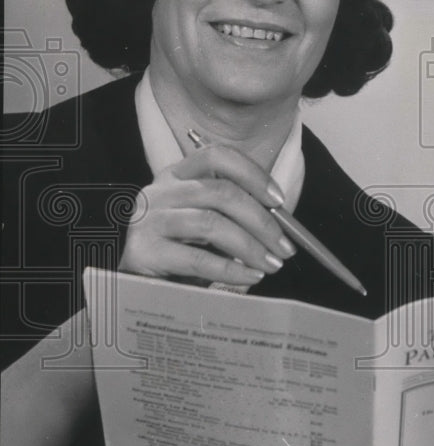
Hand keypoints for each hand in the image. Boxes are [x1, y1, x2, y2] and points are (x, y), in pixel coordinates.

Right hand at [119, 144, 294, 285]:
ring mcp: (148, 220)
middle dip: (262, 221)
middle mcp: (159, 191)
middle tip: (284, 247)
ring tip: (271, 265)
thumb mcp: (206, 228)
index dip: (253, 174)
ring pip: (211, 223)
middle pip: (220, 192)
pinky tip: (250, 277)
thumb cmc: (179, 256)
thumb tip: (280, 227)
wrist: (135, 289)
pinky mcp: (143, 252)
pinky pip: (197, 258)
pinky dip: (231, 269)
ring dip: (251, 246)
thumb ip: (235, 218)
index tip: (279, 201)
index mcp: (176, 176)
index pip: (217, 156)